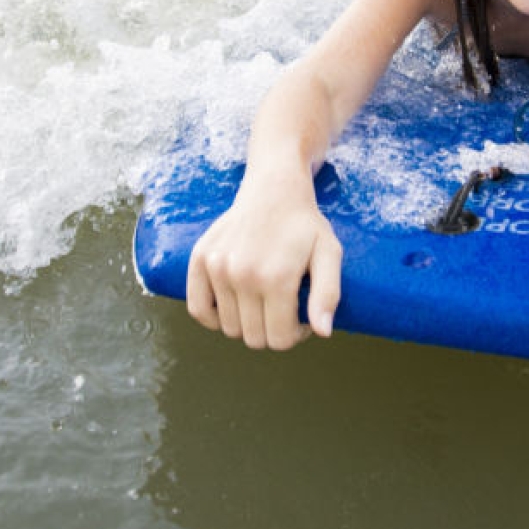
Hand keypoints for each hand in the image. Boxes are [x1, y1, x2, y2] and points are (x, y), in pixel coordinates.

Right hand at [185, 174, 341, 349]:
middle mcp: (242, 274)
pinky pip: (198, 309)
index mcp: (276, 277)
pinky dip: (215, 316)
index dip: (295, 334)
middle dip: (273, 330)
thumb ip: (328, 294)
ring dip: (247, 322)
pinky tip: (236, 302)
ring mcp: (217, 267)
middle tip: (284, 307)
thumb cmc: (304, 224)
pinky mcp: (200, 259)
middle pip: (254, 338)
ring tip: (264, 298)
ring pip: (229, 328)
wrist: (274, 189)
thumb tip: (322, 332)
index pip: (279, 339)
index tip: (301, 316)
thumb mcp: (329, 253)